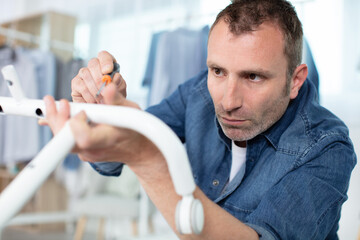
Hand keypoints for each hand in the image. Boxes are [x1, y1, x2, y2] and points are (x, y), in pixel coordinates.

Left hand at [44, 83, 161, 166]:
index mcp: (106, 140)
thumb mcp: (130, 111)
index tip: (83, 111)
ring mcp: (86, 153)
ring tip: (53, 104)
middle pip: (65, 140)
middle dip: (56, 118)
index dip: (77, 122)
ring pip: (62, 140)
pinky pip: (65, 141)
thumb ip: (116, 100)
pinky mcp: (82, 151)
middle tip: (54, 102)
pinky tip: (59, 113)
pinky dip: (61, 125)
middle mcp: (93, 151)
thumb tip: (108, 87)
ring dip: (56, 120)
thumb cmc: (134, 130)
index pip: (83, 137)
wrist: (137, 149)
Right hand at [71, 50, 126, 103]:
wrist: (106, 114)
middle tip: (105, 92)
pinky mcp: (76, 84)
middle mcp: (95, 68)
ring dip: (95, 89)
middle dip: (100, 78)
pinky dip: (88, 95)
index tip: (108, 70)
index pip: (104, 56)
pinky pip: (80, 85)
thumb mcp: (121, 95)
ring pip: (86, 73)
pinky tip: (94, 101)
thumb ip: (119, 86)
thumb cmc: (114, 102)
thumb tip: (115, 77)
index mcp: (108, 67)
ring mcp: (84, 75)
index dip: (106, 61)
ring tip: (102, 100)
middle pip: (94, 63)